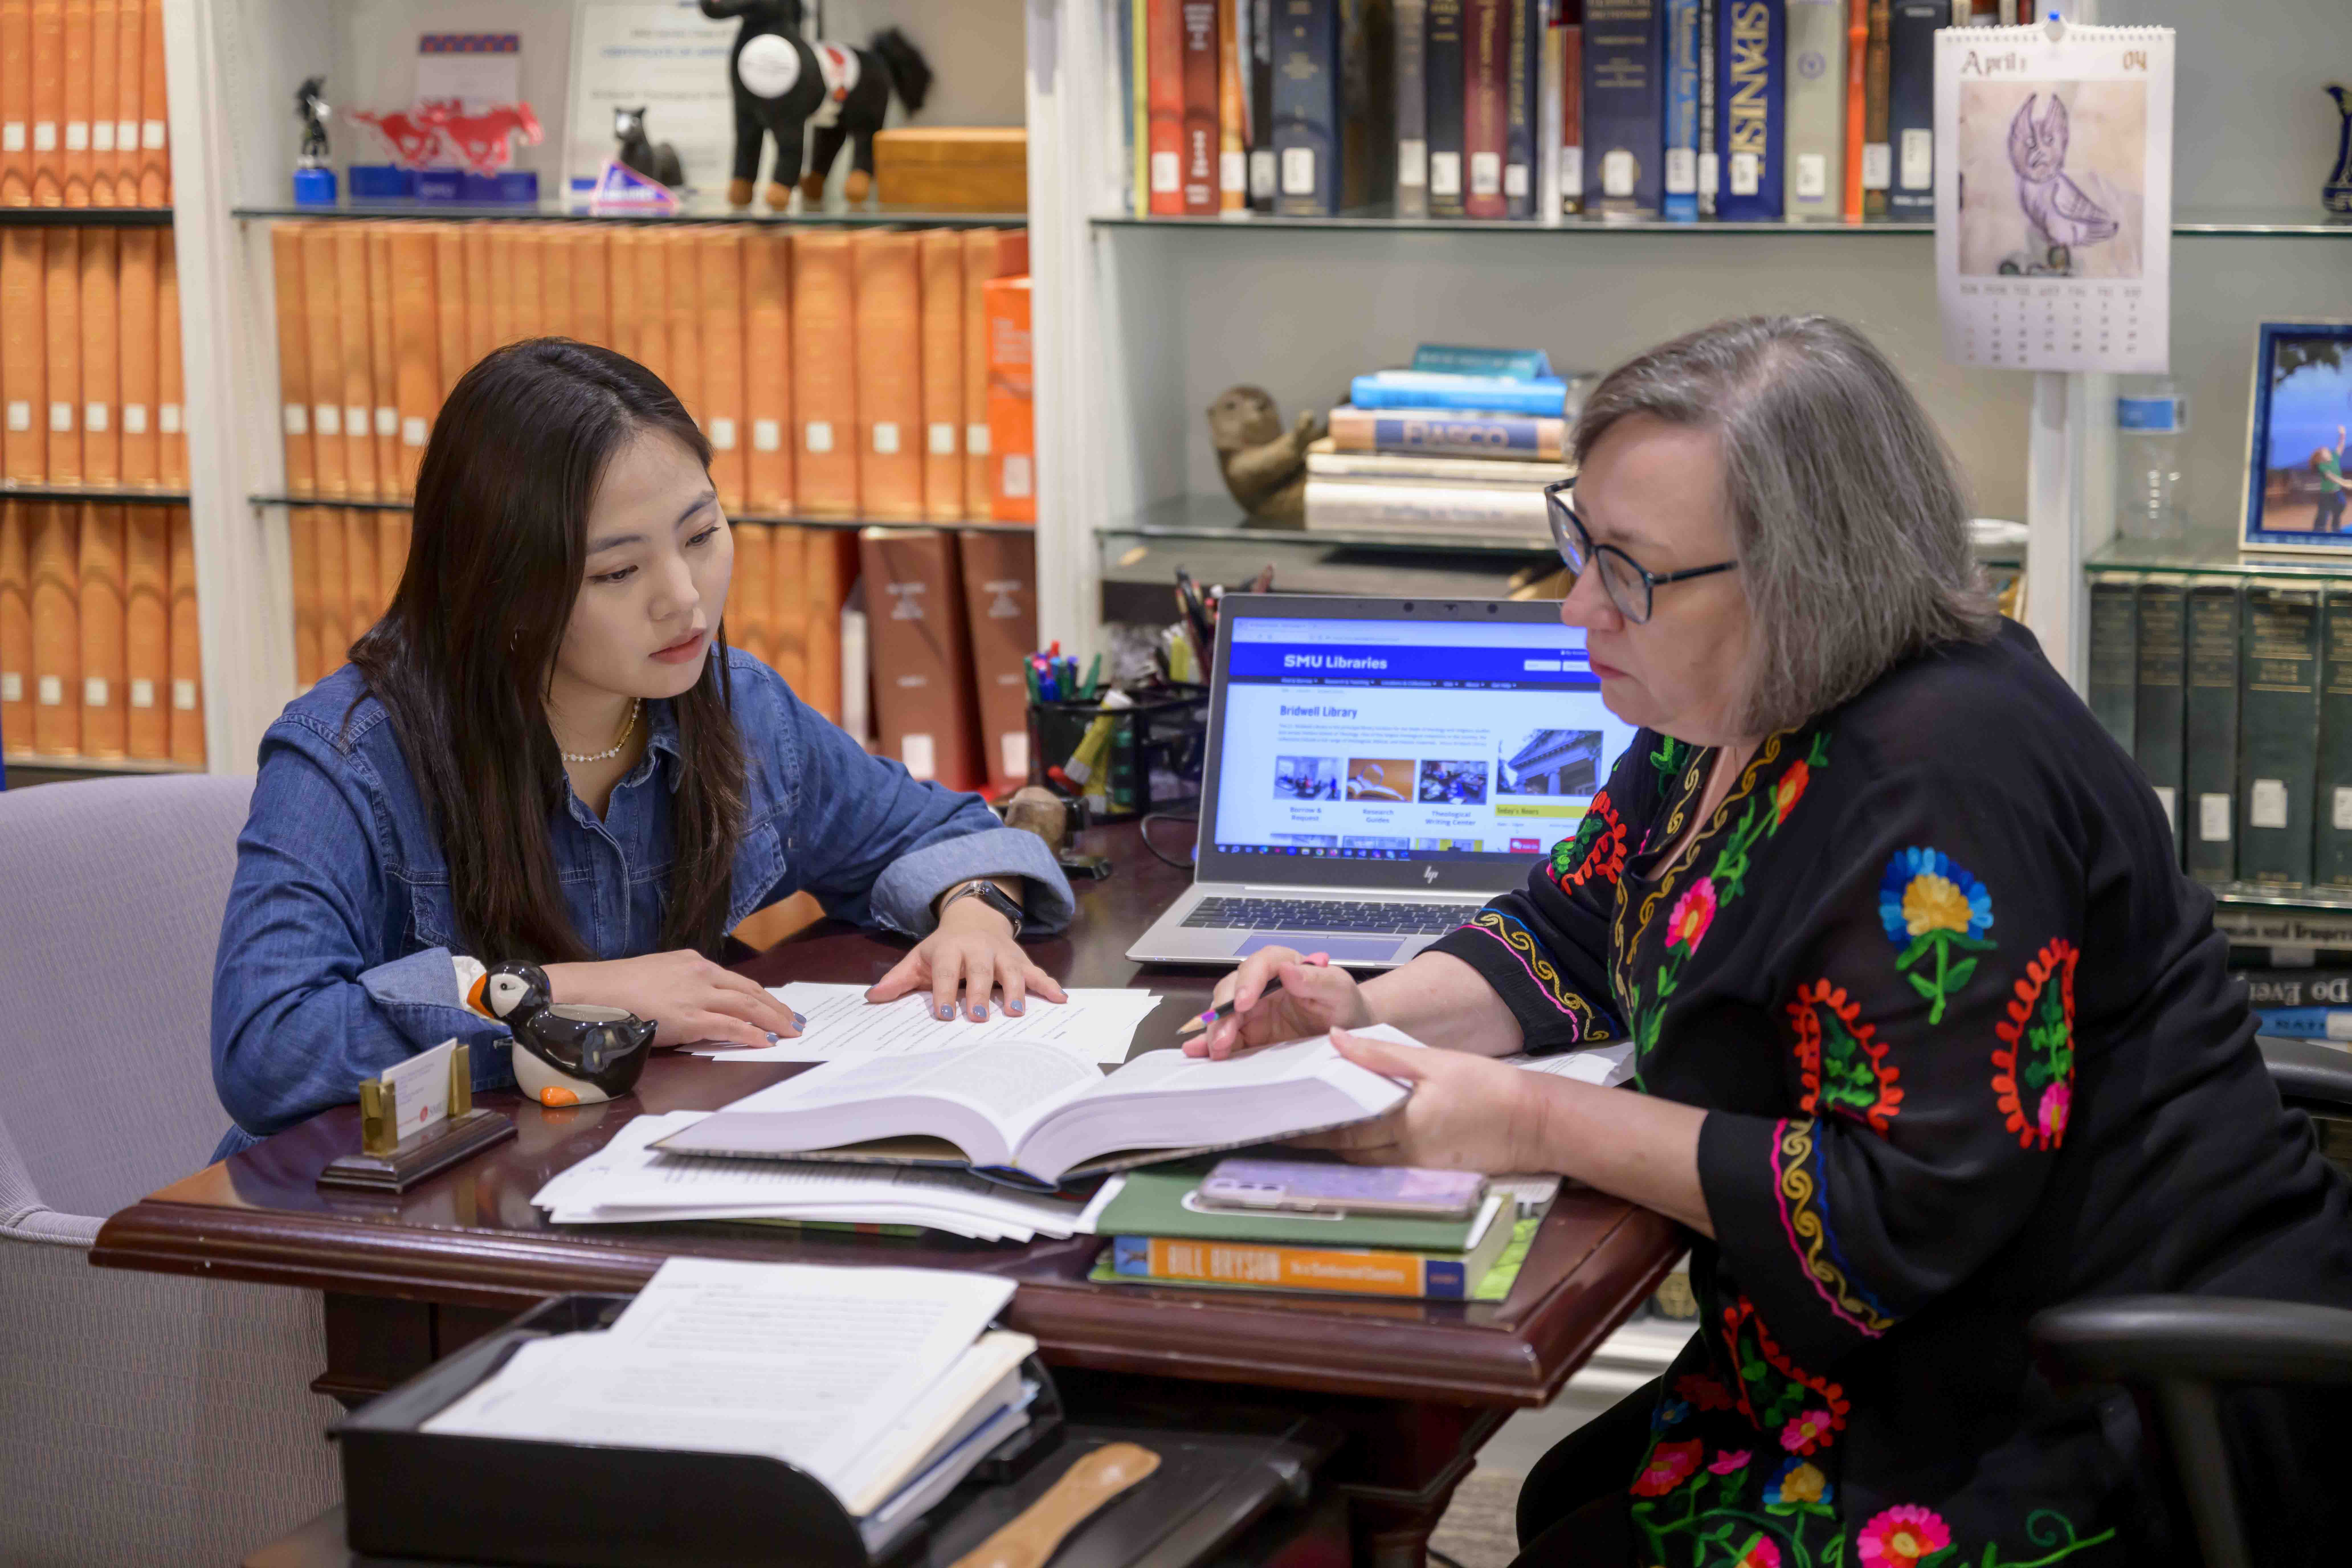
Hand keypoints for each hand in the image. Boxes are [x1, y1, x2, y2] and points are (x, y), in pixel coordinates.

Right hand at [542, 950, 802, 1050]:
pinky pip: (730, 1026)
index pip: (738, 981)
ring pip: (747, 1007)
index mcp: (693, 963)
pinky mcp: (690, 1016)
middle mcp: (701, 974)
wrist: (593, 990)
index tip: (779, 1007)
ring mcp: (697, 995)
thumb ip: (683, 988)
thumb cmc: (618, 989)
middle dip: (777, 1009)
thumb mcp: (658, 978)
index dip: (763, 996)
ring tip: (791, 1033)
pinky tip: (766, 1042)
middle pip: (751, 992)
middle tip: (796, 1022)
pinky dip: (752, 1034)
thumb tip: (700, 1007)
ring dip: (773, 1021)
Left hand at [867, 894, 1068, 1020]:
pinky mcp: (1021, 959)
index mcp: (950, 949)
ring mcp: (1002, 953)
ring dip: (1015, 989)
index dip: (944, 992)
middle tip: (979, 1017)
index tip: (943, 1015)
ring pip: (1011, 969)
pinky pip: (1036, 972)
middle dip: (980, 993)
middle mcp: (978, 948)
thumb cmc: (943, 949)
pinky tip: (1061, 999)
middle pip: (980, 970)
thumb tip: (871, 997)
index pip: (946, 971)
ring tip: (1016, 1011)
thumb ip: (898, 979)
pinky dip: (1049, 984)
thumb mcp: (919, 959)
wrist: (974, 919)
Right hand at [1187, 946, 1370, 1058]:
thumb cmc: (1344, 1003)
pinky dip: (1210, 1044)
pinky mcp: (1248, 1032)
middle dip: (1224, 1012)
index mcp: (1284, 965)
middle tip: (1224, 1037)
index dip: (1248, 981)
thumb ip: (1317, 979)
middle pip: (1233, 988)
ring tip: (1214, 1050)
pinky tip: (1198, 1052)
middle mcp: (1262, 984)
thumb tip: (1288, 969)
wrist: (1348, 1029)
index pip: (1260, 964)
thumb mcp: (1339, 990)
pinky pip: (1226, 1035)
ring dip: (1215, 1030)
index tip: (1244, 1001)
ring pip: (1223, 1012)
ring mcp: (1252, 1009)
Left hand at [1291, 1029, 1545, 1172]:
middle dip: (1317, 1140)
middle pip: (1348, 1150)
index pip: (1343, 1130)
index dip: (1309, 1127)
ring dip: (1340, 1148)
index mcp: (1404, 1122)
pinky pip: (1386, 1166)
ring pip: (1364, 1161)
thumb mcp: (1433, 1061)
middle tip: (1285, 1126)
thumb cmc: (1487, 1087)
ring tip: (1312, 1130)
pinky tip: (1357, 1138)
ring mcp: (1418, 1168)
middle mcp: (1406, 1152)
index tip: (1280, 1120)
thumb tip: (1336, 1039)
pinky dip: (1367, 1154)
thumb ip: (1381, 1053)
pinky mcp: (1429, 1173)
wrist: (1534, 1123)